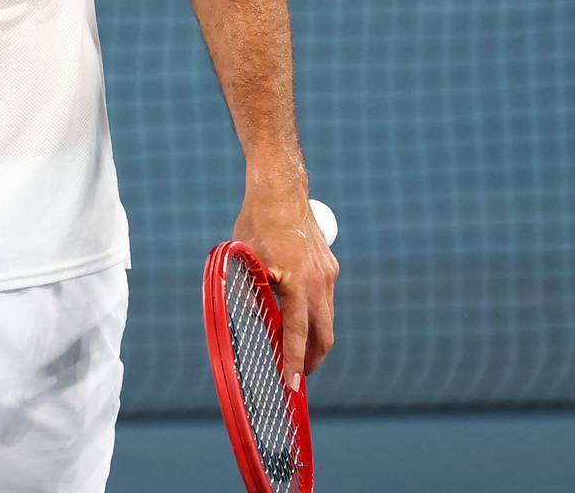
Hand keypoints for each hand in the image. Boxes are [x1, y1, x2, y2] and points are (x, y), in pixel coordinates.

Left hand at [233, 185, 337, 388]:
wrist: (280, 190)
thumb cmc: (256, 223)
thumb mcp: (245, 259)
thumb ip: (250, 288)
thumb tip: (246, 318)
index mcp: (296, 281)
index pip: (297, 332)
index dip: (294, 361)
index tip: (292, 385)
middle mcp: (319, 281)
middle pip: (323, 334)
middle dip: (312, 360)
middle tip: (297, 377)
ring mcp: (328, 273)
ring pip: (327, 318)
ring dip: (316, 339)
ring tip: (300, 354)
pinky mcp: (329, 266)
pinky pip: (325, 300)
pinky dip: (316, 316)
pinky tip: (303, 320)